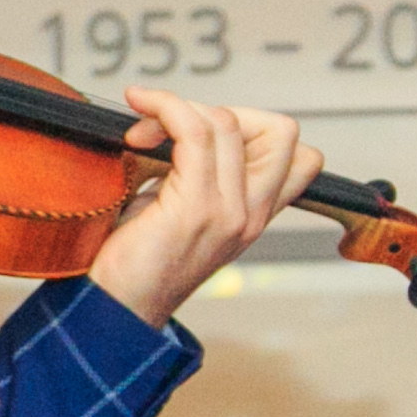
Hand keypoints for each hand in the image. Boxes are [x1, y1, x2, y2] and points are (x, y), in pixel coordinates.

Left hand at [88, 94, 321, 329]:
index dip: (254, 127)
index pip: (301, 157)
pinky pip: (193, 130)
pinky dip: (165, 107)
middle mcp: (251, 215)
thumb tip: (183, 118)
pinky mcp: (196, 208)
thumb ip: (200, 171)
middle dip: (222, 110)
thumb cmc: (135, 261)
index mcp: (254, 216)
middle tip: (172, 129)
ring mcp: (229, 212)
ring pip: (228, 122)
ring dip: (178, 109)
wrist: (115, 309)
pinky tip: (140, 109)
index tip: (200, 135)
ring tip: (141, 133)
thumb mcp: (180, 209)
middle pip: (280, 130)